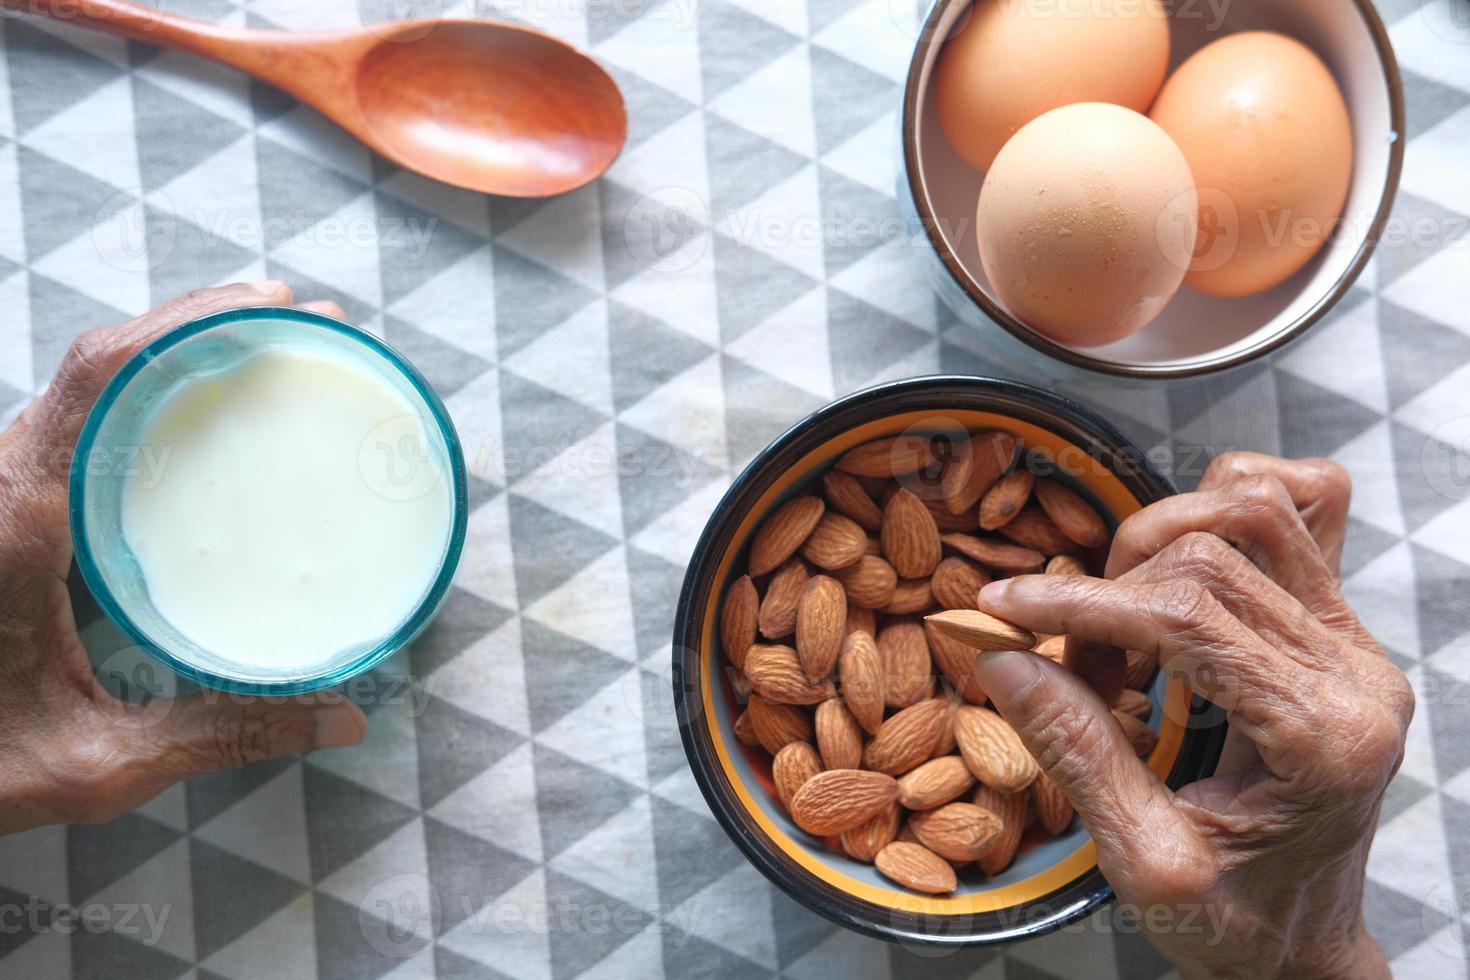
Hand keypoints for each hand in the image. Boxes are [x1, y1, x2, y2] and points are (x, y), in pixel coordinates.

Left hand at [0, 282, 367, 834]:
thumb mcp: (99, 761)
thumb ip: (222, 733)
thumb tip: (342, 716)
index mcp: (20, 525)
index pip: (102, 380)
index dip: (191, 323)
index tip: (277, 307)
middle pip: (96, 361)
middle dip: (200, 322)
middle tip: (293, 321)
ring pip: (76, 385)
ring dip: (164, 350)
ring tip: (254, 349)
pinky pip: (65, 422)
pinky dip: (133, 394)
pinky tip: (185, 418)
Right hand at [973, 453, 1410, 979]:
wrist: (1298, 947)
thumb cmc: (1234, 922)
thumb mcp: (1143, 861)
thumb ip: (1075, 751)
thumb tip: (1000, 659)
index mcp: (1323, 735)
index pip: (1189, 617)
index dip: (1081, 604)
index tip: (1001, 608)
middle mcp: (1358, 674)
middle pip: (1214, 555)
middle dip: (1110, 594)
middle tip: (1065, 666)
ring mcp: (1358, 645)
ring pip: (1256, 513)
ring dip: (1156, 550)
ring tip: (1115, 624)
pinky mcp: (1340, 632)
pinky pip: (1296, 518)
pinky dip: (1219, 519)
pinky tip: (1170, 572)